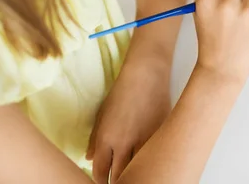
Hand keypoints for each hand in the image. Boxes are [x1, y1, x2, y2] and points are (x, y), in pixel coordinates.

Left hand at [86, 61, 170, 183]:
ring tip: (134, 173)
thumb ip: (94, 138)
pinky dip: (150, 161)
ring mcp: (143, 141)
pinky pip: (154, 157)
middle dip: (116, 181)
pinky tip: (149, 162)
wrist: (146, 75)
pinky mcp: (160, 136)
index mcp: (106, 138)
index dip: (100, 180)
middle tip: (117, 181)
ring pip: (138, 170)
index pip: (100, 171)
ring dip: (134, 173)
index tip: (102, 182)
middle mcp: (123, 144)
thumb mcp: (102, 113)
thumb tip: (88, 158)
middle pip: (119, 176)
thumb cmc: (122, 91)